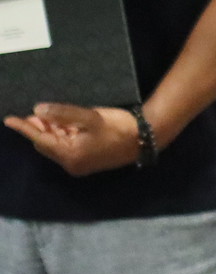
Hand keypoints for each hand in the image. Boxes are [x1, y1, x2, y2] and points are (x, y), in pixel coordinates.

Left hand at [3, 103, 142, 176]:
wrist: (145, 139)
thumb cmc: (119, 127)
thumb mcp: (91, 117)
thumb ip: (63, 114)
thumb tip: (38, 109)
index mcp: (69, 154)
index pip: (40, 139)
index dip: (24, 128)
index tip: (8, 119)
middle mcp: (70, 164)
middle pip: (46, 145)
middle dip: (39, 128)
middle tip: (35, 112)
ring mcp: (79, 164)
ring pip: (57, 146)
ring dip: (52, 131)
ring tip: (49, 115)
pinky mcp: (87, 160)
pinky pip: (67, 148)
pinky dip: (63, 136)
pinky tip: (64, 124)